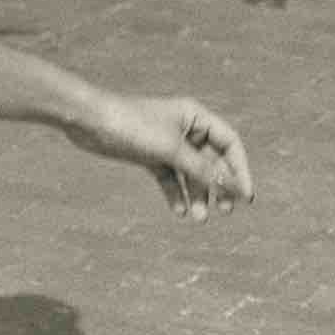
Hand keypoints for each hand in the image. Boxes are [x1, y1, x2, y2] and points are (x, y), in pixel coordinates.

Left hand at [67, 93, 254, 221]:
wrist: (89, 122)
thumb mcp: (171, 150)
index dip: (240, 169)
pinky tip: (178, 210)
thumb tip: (234, 187)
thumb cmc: (132, 126)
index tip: (245, 196)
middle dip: (219, 186)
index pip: (230, 143)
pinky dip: (175, 193)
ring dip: (197, 194)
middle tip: (225, 211)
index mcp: (195, 116)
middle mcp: (185, 128)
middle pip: (212, 161)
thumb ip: (203, 169)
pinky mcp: (150, 155)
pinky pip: (170, 177)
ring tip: (198, 217)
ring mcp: (167, 143)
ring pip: (191, 173)